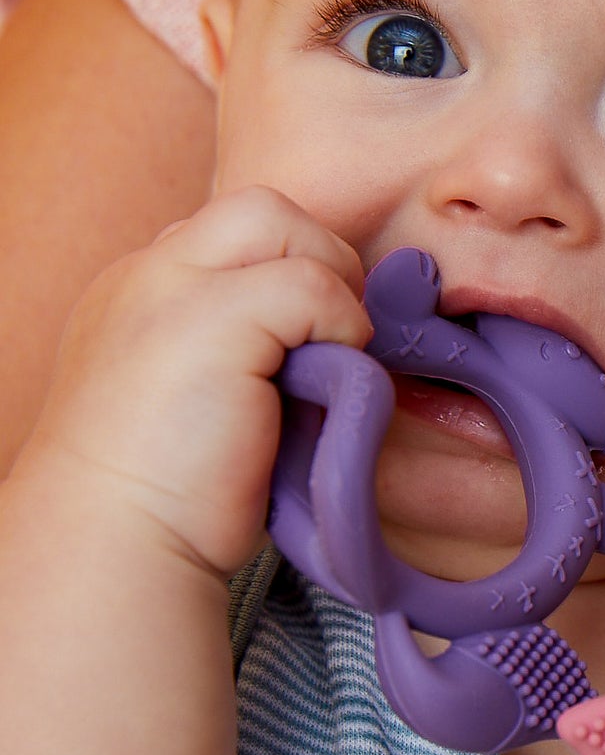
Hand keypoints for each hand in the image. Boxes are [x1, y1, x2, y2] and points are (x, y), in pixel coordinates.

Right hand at [20, 186, 370, 576]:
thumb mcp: (200, 398)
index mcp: (138, 294)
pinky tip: (321, 383)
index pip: (233, 235)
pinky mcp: (210, 319)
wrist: (116, 547)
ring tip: (324, 361)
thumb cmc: (171, 497)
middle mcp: (146, 277)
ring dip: (329, 287)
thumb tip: (333, 340)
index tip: (311, 340)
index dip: (290, 271)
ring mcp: (170, 289)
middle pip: (259, 207)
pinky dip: (338, 326)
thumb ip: (246, 349)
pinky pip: (311, 284)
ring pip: (283, 223)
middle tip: (332, 339)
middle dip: (316, 258)